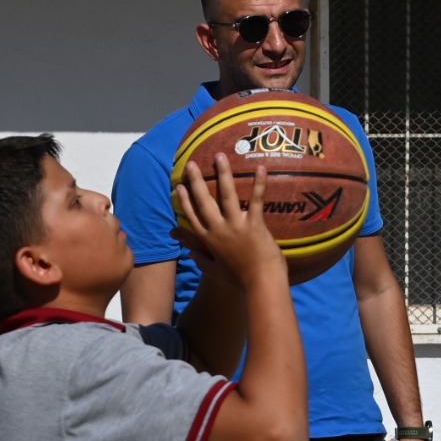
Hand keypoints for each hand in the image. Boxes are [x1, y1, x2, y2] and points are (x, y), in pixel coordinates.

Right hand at [172, 153, 279, 282]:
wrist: (261, 285)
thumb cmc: (241, 281)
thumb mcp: (216, 272)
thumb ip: (201, 261)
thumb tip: (190, 254)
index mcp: (209, 240)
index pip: (192, 216)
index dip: (184, 200)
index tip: (179, 186)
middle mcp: (219, 229)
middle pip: (203, 201)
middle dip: (196, 181)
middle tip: (191, 164)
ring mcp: (236, 225)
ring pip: (226, 194)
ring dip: (223, 173)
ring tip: (220, 156)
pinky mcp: (254, 224)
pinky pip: (256, 200)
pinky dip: (259, 184)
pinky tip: (260, 168)